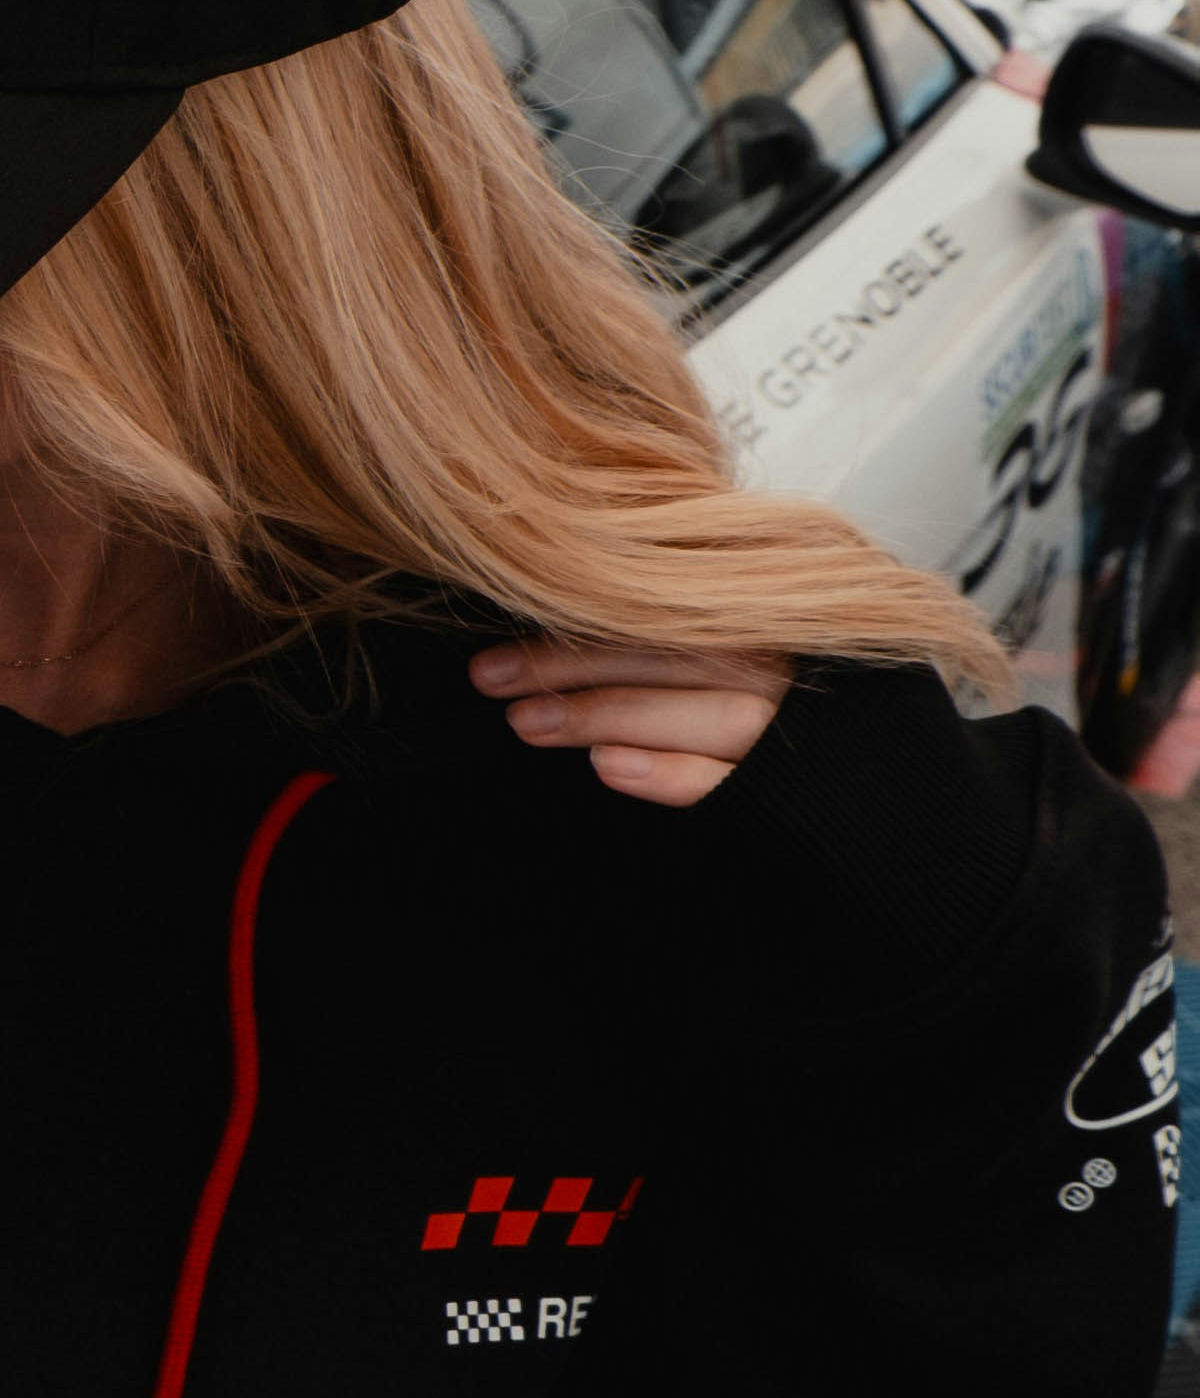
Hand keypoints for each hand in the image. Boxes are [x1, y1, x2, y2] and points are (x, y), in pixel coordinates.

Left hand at [473, 635, 785, 808]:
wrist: (905, 792)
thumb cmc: (782, 705)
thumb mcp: (744, 642)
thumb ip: (678, 626)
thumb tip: (564, 604)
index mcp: (775, 616)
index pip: (672, 607)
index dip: (585, 619)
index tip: (503, 638)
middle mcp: (792, 663)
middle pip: (681, 653)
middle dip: (576, 665)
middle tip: (491, 680)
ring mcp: (806, 723)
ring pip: (709, 712)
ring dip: (611, 714)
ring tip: (528, 724)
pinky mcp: (806, 792)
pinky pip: (736, 779)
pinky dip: (672, 774)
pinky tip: (608, 769)